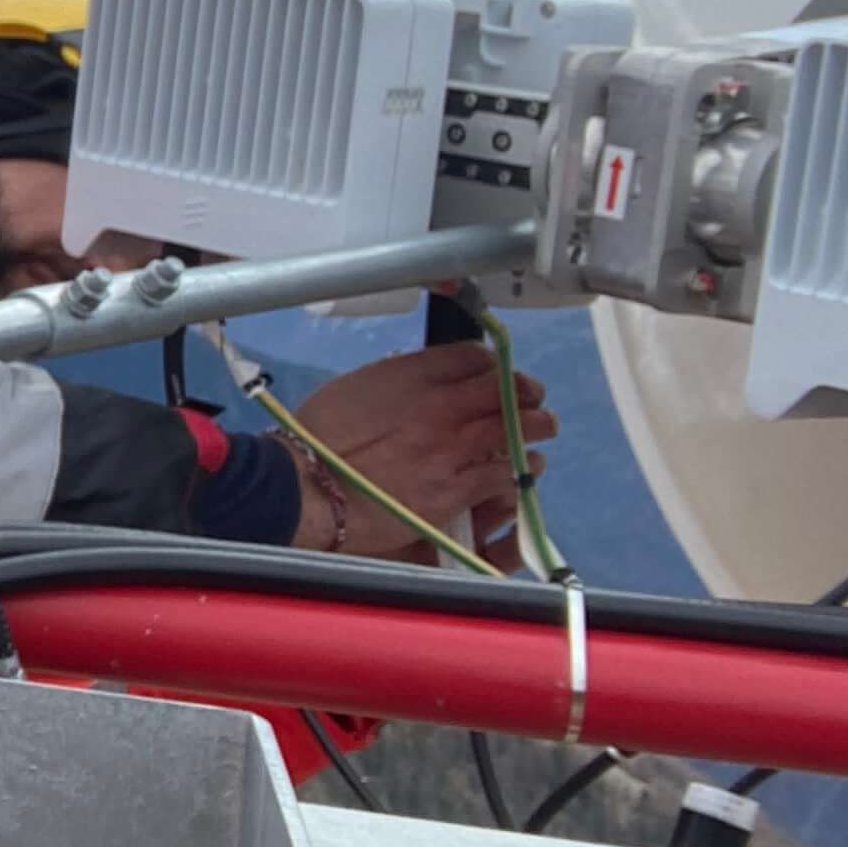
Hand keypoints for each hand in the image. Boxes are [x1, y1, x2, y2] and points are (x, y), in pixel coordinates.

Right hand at [286, 344, 555, 559]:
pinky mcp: (455, 490)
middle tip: (534, 398)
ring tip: (542, 430)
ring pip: (517, 429)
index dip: (491, 363)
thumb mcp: (352, 388)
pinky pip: (506, 474)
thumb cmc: (314, 438)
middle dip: (527, 391)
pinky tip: (525, 468)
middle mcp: (440, 406)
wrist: (304, 488)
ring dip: (536, 427)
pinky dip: (522, 468)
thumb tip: (422, 382)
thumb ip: (395, 381)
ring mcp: (451, 449)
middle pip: (505, 388)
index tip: (495, 373)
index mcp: (411, 375)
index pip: (473, 357)